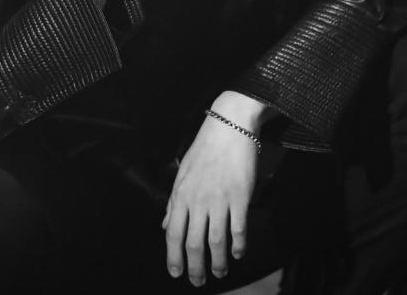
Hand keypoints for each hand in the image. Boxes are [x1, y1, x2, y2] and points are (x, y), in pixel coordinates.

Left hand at [162, 95, 263, 286]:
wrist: (229, 126)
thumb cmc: (205, 149)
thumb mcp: (182, 174)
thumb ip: (174, 203)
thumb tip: (166, 226)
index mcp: (181, 195)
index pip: (173, 234)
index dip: (173, 257)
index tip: (176, 273)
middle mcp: (198, 201)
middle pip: (194, 243)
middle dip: (195, 267)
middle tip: (197, 281)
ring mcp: (219, 200)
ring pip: (216, 241)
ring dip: (218, 262)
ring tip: (220, 273)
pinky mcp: (240, 197)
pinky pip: (238, 229)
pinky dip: (238, 245)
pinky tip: (238, 254)